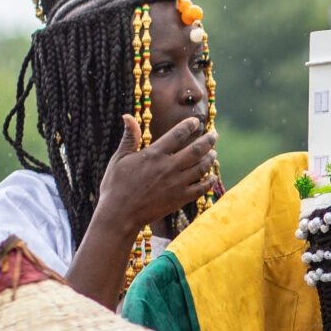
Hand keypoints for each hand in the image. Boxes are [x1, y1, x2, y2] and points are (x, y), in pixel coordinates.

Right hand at [95, 114, 217, 232]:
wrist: (120, 215)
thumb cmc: (116, 186)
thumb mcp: (119, 158)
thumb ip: (129, 137)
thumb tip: (128, 115)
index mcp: (154, 154)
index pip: (177, 134)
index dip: (188, 126)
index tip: (195, 121)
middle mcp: (168, 167)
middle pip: (196, 150)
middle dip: (208, 140)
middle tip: (214, 135)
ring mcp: (176, 184)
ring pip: (201, 167)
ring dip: (210, 159)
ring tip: (214, 153)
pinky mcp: (180, 199)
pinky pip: (201, 188)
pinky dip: (209, 181)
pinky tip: (212, 176)